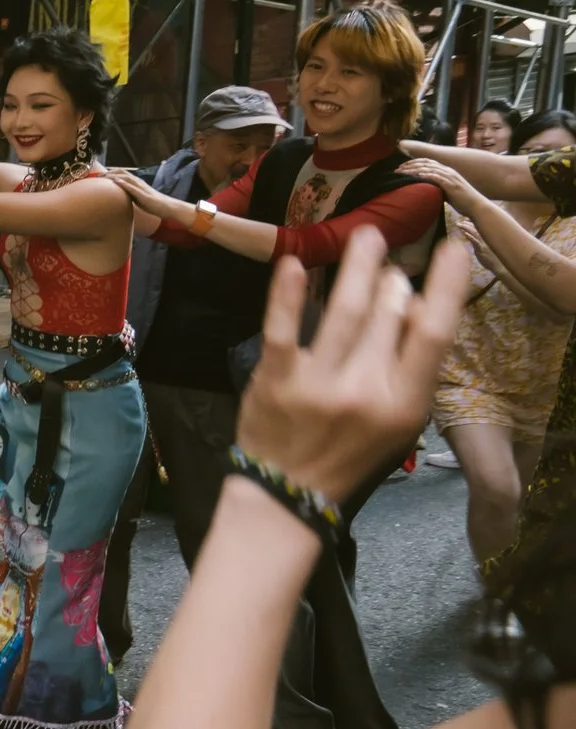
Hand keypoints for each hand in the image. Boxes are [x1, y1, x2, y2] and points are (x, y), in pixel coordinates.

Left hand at [105, 170, 181, 220]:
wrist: (167, 207)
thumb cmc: (151, 204)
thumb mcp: (137, 197)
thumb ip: (128, 194)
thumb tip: (117, 197)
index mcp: (136, 182)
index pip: (122, 173)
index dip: (110, 172)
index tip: (99, 175)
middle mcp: (138, 182)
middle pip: (122, 173)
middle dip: (109, 172)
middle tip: (98, 175)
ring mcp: (141, 188)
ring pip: (126, 178)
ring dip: (114, 176)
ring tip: (103, 176)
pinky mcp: (144, 195)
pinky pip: (133, 188)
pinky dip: (124, 184)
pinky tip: (117, 182)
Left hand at [234, 227, 470, 500]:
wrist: (288, 492)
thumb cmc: (350, 451)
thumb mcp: (397, 422)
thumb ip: (408, 368)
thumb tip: (413, 303)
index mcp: (404, 403)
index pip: (434, 335)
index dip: (447, 288)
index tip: (453, 250)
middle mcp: (366, 390)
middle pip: (387, 316)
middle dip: (390, 279)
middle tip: (385, 251)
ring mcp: (319, 384)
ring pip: (344, 312)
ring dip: (356, 267)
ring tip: (365, 236)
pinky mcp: (275, 380)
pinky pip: (282, 329)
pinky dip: (289, 294)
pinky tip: (295, 262)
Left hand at [398, 158, 472, 208]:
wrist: (476, 206)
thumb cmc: (461, 201)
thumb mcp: (446, 190)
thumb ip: (436, 186)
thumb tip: (422, 188)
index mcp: (446, 171)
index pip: (427, 162)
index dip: (413, 163)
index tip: (401, 167)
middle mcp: (448, 171)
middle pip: (426, 163)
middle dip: (410, 164)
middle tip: (396, 169)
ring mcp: (451, 177)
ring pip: (429, 168)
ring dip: (414, 169)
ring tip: (402, 172)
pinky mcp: (452, 184)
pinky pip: (437, 177)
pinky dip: (427, 175)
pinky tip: (417, 176)